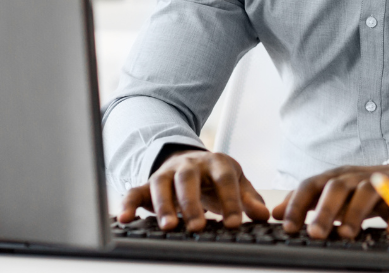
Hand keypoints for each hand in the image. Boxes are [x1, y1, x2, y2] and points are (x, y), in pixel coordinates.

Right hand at [118, 149, 269, 231]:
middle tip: (198, 227)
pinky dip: (128, 204)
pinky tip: (125, 219)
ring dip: (163, 205)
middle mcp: (189, 165)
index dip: (230, 200)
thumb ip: (249, 199)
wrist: (192, 160)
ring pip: (161, 184)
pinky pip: (135, 192)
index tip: (235, 223)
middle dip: (192, 203)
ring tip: (168, 227)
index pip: (224, 179)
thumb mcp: (237, 183)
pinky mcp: (148, 184)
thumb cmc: (216, 177)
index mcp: (215, 162)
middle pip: (188, 179)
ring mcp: (166, 173)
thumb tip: (264, 216)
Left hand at [270, 165, 388, 239]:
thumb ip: (305, 201)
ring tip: (346, 234)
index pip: (311, 185)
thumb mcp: (331, 191)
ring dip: (355, 213)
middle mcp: (354, 176)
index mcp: (334, 177)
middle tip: (315, 234)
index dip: (298, 204)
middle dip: (325, 211)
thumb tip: (276, 213)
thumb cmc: (359, 189)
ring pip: (366, 192)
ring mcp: (378, 182)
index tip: (288, 227)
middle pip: (337, 188)